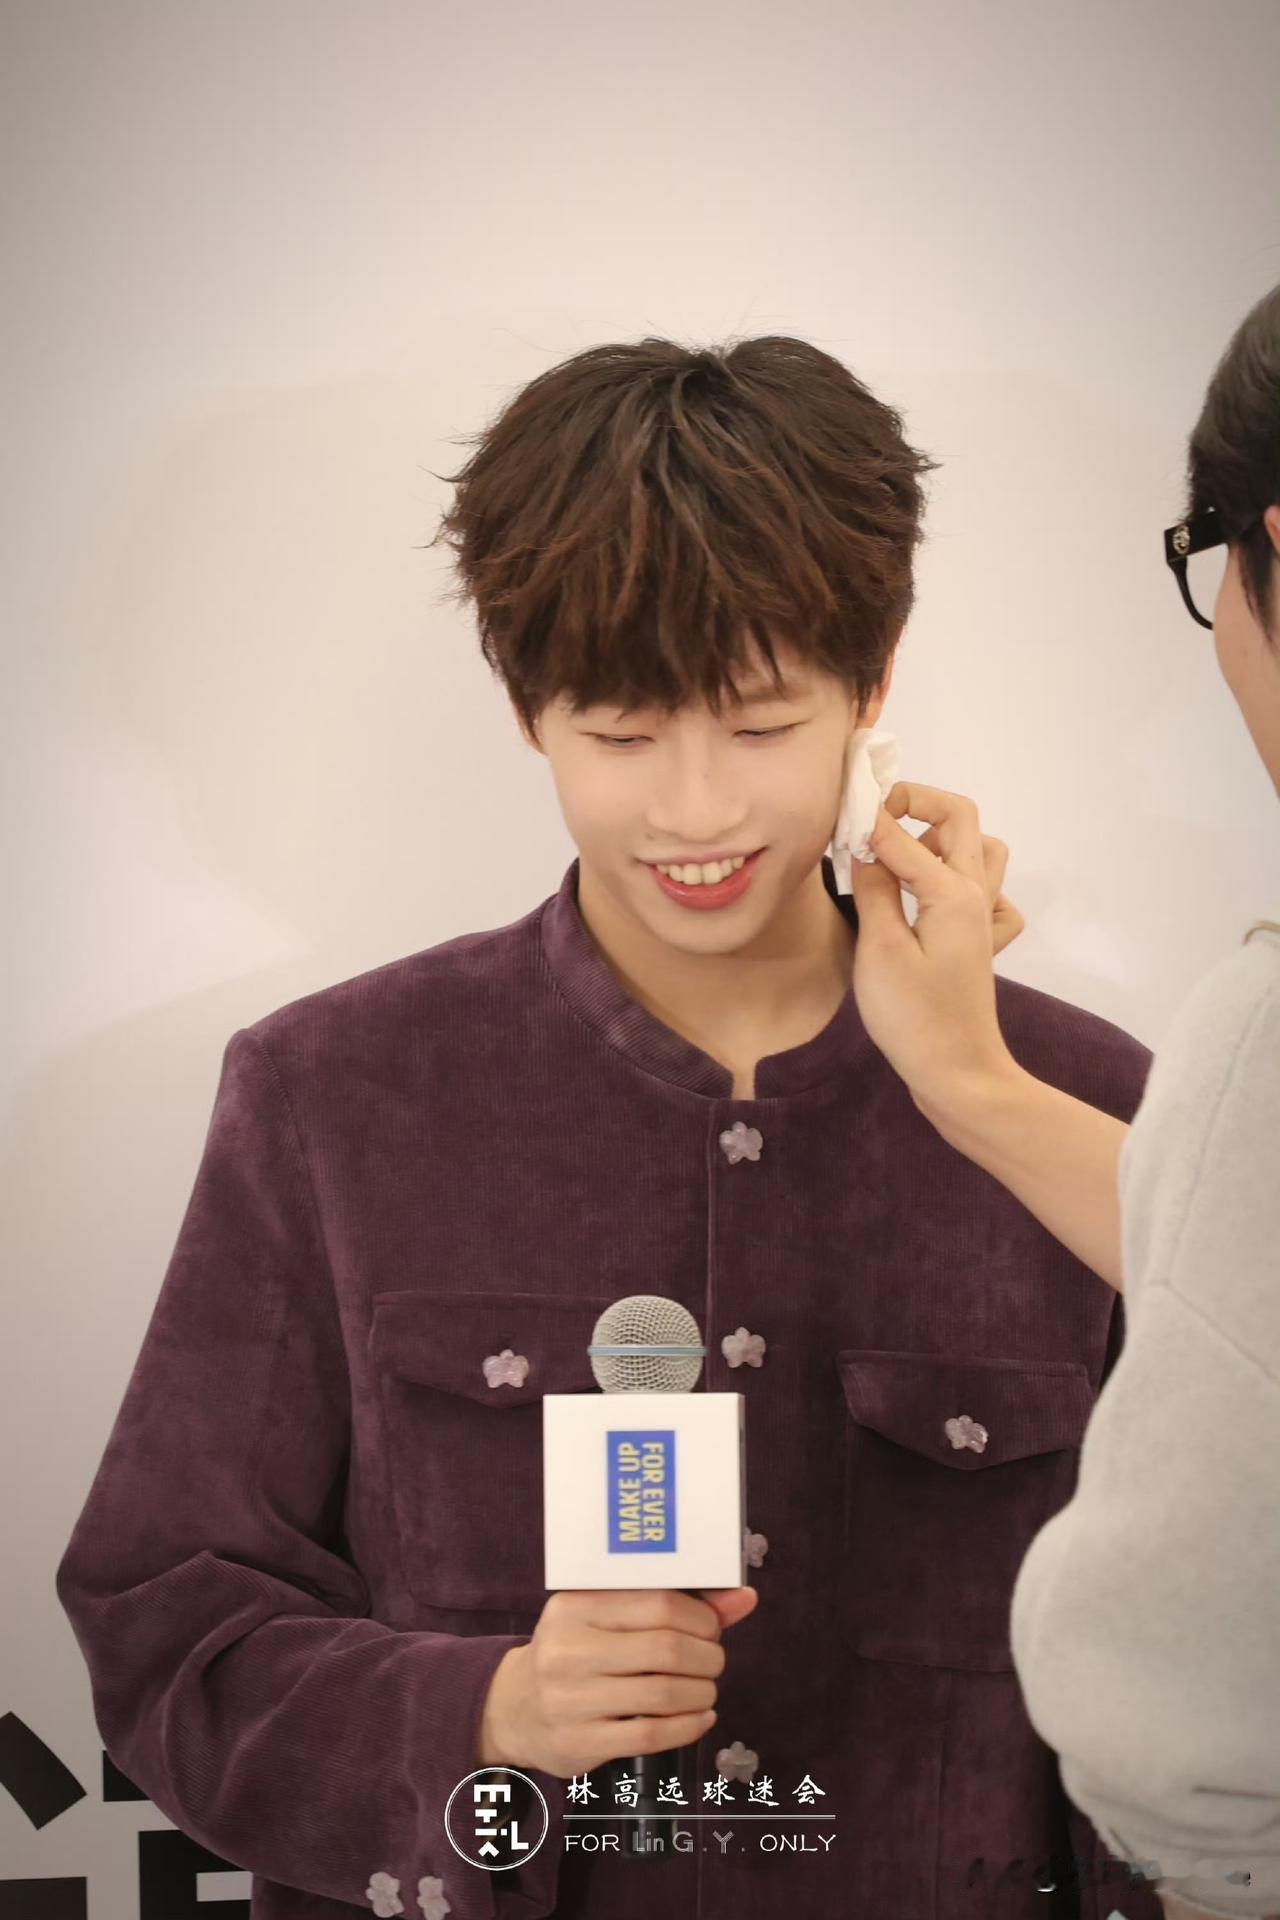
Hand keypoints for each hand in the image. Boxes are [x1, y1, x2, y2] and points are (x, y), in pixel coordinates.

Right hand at [477, 1585, 758, 1777]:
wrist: (513, 1709)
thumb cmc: (574, 1652)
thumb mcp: (608, 1618)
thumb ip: (675, 1605)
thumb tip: (745, 1597)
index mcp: (576, 1606)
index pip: (660, 1603)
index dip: (702, 1618)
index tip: (711, 1629)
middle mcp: (569, 1649)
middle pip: (666, 1650)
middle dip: (707, 1658)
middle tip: (713, 1662)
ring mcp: (571, 1699)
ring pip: (662, 1695)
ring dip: (701, 1693)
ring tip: (706, 1690)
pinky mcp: (579, 1742)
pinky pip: (649, 1735)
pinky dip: (687, 1728)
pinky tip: (700, 1719)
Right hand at [846, 781, 1023, 1116]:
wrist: (958, 1074)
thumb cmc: (914, 1017)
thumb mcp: (880, 951)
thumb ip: (873, 890)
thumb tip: (864, 847)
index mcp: (952, 891)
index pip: (903, 833)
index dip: (866, 816)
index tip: (833, 810)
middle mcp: (976, 895)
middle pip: (960, 818)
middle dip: (918, 802)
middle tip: (874, 816)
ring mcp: (983, 919)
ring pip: (980, 851)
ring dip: (942, 838)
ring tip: (901, 855)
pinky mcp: (980, 944)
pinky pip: (988, 896)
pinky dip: (965, 885)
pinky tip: (933, 903)